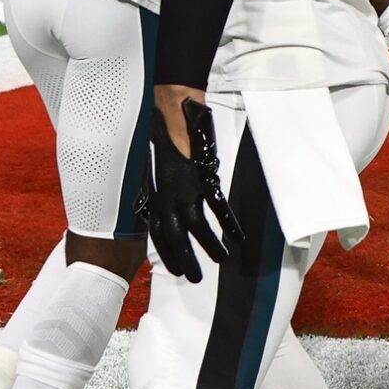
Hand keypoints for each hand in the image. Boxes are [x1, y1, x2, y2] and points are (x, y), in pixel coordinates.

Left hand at [143, 93, 244, 282]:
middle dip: (184, 260)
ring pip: (195, 227)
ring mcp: (184, 187)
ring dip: (208, 246)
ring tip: (222, 260)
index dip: (165, 254)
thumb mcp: (151, 167)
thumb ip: (153, 189)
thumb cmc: (162, 135)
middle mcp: (166, 195)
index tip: (175, 270)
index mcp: (154, 194)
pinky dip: (229, 223)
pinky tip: (239, 236)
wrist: (171, 110)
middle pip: (173, 237)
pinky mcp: (202, 177)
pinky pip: (217, 207)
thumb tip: (149, 205)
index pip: (157, 232)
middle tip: (196, 279)